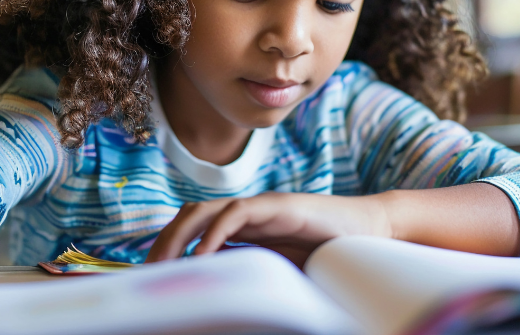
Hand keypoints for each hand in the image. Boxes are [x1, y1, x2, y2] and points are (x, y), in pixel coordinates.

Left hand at [145, 192, 391, 266]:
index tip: (152, 275)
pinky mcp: (278, 206)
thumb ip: (255, 282)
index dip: (170, 246)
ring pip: (206, 211)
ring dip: (179, 236)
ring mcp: (261, 207)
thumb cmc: (330, 256)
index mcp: (243, 228)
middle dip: (164, 241)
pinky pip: (237, 214)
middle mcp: (246, 214)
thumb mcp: (283, 274)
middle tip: (147, 272)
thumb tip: (229, 313)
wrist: (372, 232)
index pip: (194, 229)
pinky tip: (202, 255)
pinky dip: (215, 232)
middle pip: (191, 217)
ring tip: (164, 264)